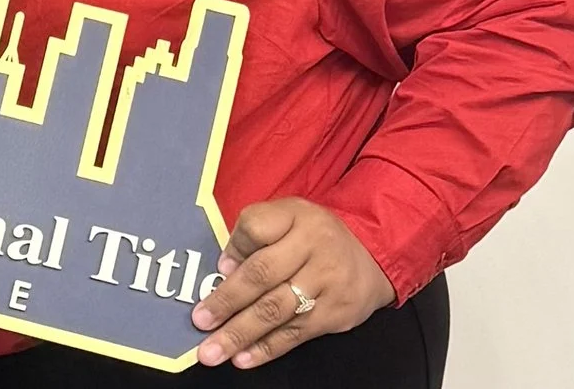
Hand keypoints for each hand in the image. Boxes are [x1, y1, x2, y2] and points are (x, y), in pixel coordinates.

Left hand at [194, 197, 393, 368]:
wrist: (373, 255)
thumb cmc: (316, 236)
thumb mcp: (289, 215)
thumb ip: (254, 231)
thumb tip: (225, 266)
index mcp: (298, 218)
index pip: (257, 228)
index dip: (235, 248)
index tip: (217, 268)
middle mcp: (314, 251)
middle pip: (263, 275)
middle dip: (227, 301)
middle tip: (200, 321)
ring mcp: (327, 285)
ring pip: (277, 310)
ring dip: (241, 333)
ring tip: (214, 351)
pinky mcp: (336, 315)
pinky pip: (296, 334)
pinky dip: (267, 348)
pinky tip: (244, 358)